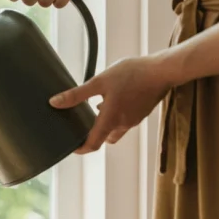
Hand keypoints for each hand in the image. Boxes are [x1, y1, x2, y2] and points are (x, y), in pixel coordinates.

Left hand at [50, 55, 174, 153]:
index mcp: (110, 120)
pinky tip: (113, 98)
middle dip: (93, 133)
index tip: (71, 146)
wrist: (163, 70)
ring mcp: (134, 119)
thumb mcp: (99, 82)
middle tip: (81, 124)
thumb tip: (54, 102)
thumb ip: (77, 95)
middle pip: (104, 137)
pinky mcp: (142, 112)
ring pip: (115, 128)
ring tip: (96, 107)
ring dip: (105, 122)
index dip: (80, 149)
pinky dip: (116, 115)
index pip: (92, 145)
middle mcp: (123, 124)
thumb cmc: (132, 74)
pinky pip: (125, 119)